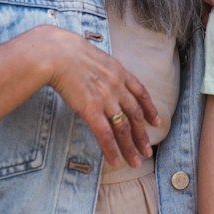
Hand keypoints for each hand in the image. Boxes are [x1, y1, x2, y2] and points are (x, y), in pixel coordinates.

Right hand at [32, 25, 159, 167]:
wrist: (57, 54)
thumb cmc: (69, 52)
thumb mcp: (96, 57)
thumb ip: (104, 71)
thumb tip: (102, 79)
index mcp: (119, 72)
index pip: (141, 93)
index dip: (150, 109)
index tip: (156, 121)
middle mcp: (117, 86)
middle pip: (135, 115)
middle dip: (142, 135)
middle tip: (148, 151)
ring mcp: (106, 99)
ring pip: (124, 128)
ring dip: (131, 147)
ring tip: (136, 162)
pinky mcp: (91, 110)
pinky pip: (105, 134)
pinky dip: (111, 149)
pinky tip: (115, 161)